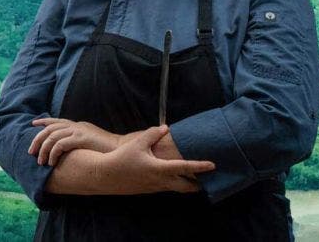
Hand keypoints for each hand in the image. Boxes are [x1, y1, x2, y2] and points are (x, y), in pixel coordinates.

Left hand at [29, 118, 119, 165]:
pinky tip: (52, 162)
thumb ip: (79, 143)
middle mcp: (77, 126)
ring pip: (53, 136)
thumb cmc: (107, 152)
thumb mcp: (90, 144)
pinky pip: (60, 144)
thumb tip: (67, 151)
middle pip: (50, 128)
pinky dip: (53, 153)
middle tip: (31, 152)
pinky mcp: (81, 139)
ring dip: (44, 149)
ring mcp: (79, 131)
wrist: (121, 150)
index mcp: (79, 126)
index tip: (33, 124)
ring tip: (41, 161)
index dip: (44, 122)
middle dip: (38, 139)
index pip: (57, 121)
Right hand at [96, 125, 215, 193]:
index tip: (212, 165)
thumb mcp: (138, 143)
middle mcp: (160, 181)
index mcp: (160, 169)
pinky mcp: (148, 190)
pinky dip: (175, 184)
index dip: (200, 166)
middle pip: (185, 186)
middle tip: (208, 179)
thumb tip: (166, 128)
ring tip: (197, 180)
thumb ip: (154, 134)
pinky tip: (175, 178)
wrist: (106, 176)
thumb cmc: (122, 158)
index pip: (185, 168)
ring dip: (187, 185)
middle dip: (198, 184)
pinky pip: (166, 188)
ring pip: (176, 189)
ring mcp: (154, 188)